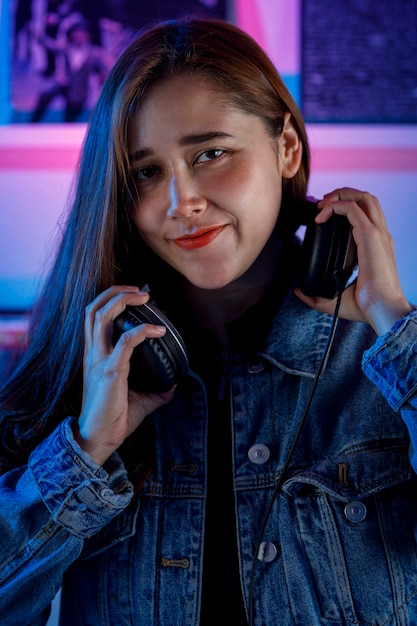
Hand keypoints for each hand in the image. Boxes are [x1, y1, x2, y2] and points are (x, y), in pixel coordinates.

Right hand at [75, 286, 174, 465]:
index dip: (110, 300)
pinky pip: (125, 342)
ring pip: (101, 317)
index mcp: (95, 355)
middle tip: (139, 290)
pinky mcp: (111, 371)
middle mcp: (93, 353)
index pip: (94, 317)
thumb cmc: (114, 418)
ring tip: (144, 297)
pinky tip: (158, 331)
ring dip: (122, 301)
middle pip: (93, 309)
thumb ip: (156, 390)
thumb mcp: (140, 399)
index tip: (134, 296)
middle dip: (115, 292)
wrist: (99, 438)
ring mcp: (99, 360)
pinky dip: (143, 331)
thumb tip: (175, 384)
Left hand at [295, 188, 412, 334]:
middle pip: (366, 198)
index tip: (324, 216)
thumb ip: (317, 296)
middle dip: (342, 194)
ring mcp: (377, 233)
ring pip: (362, 197)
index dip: (345, 207)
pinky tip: (321, 217)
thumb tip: (299, 292)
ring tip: (322, 205)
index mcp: (376, 245)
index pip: (366, 213)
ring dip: (340, 194)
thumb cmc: (367, 306)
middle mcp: (379, 235)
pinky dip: (335, 207)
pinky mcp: (370, 235)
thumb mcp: (336, 299)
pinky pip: (352, 208)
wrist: (382, 309)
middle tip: (321, 205)